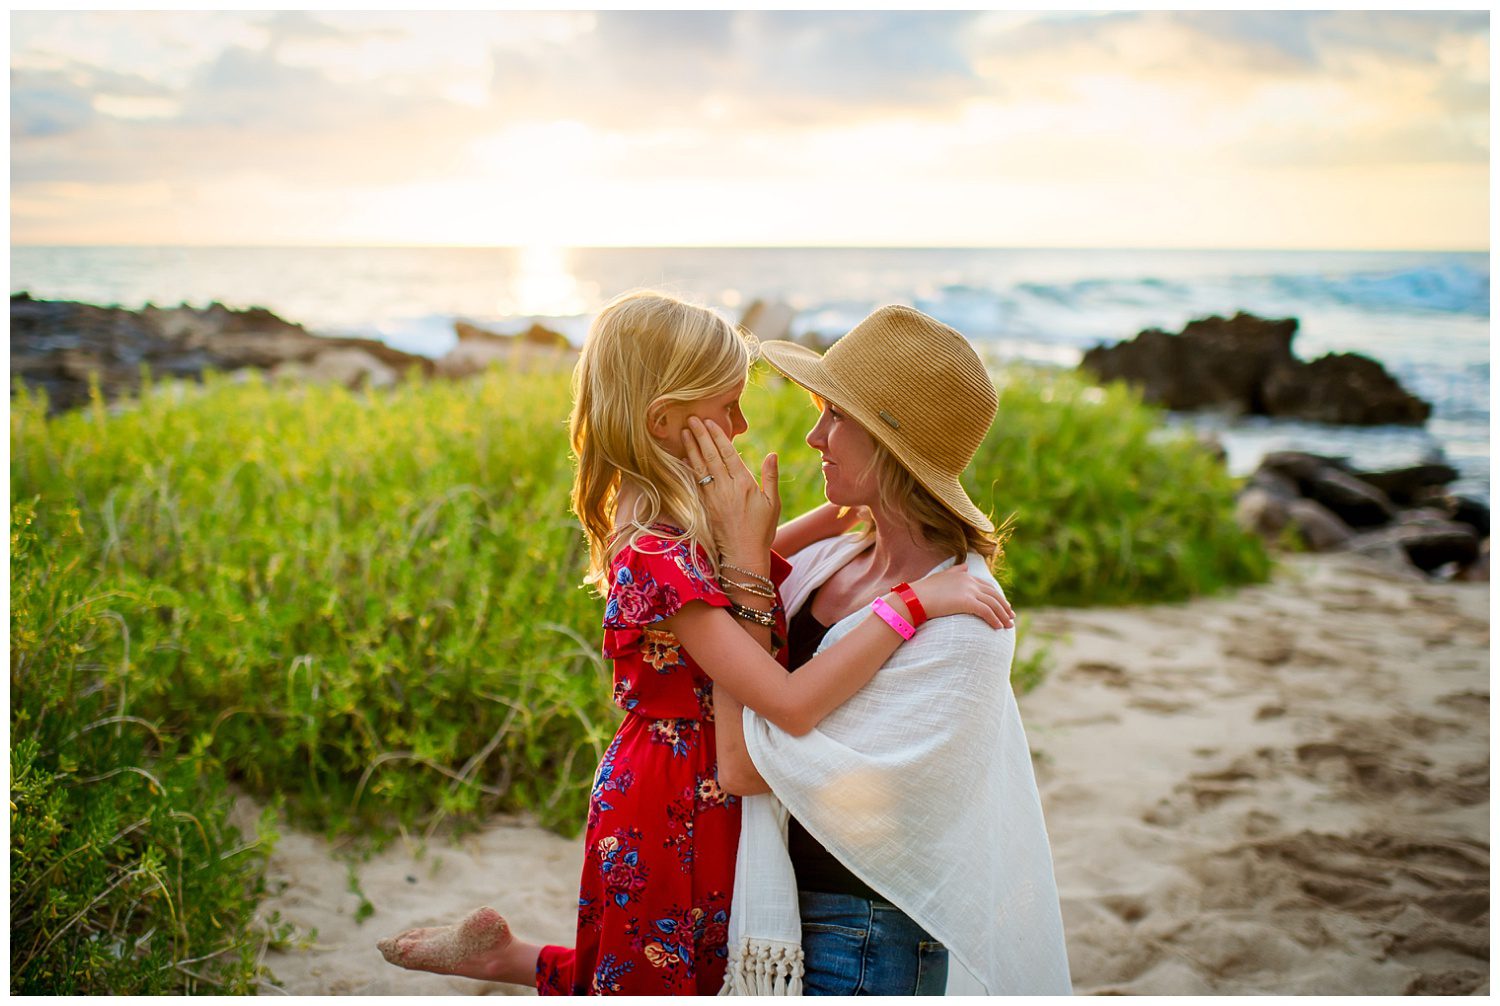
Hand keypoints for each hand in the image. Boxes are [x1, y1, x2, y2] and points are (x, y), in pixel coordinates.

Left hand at [682, 417, 781, 556]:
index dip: (718, 436)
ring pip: (699, 467)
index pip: (728, 454)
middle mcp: (726, 488)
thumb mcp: (773, 503)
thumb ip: (771, 477)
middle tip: (691, 419)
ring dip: (691, 448)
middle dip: (700, 436)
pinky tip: (683, 458)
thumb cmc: (761, 530)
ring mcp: (713, 498)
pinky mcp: (704, 507)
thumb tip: (772, 454)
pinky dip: (688, 468)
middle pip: (710, 456)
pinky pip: (694, 483)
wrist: (743, 556)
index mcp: (744, 484)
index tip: (709, 422)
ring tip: (683, 432)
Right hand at [905, 566, 1014, 628]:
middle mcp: (970, 581)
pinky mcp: (967, 602)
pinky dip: (995, 619)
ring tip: (1008, 625)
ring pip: (993, 604)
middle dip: (1004, 607)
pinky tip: (998, 627)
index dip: (997, 597)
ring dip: (1003, 616)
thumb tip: (966, 565)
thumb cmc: (924, 591)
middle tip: (1011, 617)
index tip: (1003, 606)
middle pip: (994, 595)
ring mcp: (969, 591)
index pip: (987, 587)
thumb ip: (955, 571)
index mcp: (965, 576)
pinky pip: (987, 612)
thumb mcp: (941, 576)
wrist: (914, 599)